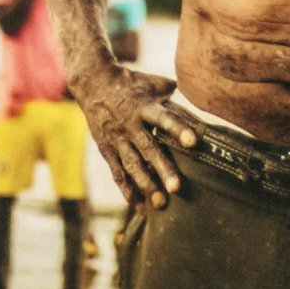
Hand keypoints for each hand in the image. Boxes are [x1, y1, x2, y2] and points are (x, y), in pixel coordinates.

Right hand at [75, 64, 199, 208]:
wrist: (92, 82)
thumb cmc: (130, 82)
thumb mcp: (151, 82)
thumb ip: (172, 92)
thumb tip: (197, 96)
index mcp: (143, 106)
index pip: (163, 118)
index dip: (178, 129)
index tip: (194, 141)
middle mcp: (129, 124)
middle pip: (148, 149)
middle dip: (162, 169)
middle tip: (176, 188)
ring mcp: (116, 139)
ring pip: (131, 165)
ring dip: (146, 185)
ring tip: (160, 203)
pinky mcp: (106, 149)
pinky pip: (117, 173)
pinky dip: (127, 191)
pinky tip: (140, 206)